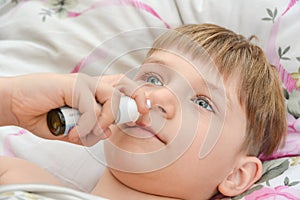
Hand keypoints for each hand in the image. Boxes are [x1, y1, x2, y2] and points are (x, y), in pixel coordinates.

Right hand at [1, 73, 147, 145]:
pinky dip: (86, 126)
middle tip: (140, 118)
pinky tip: (72, 134)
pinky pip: (92, 108)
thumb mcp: (72, 130)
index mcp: (94, 94)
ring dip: (106, 120)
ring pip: (113, 98)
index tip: (143, 120)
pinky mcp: (75, 84)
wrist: (18, 106)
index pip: (123, 92)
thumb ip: (90, 132)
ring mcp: (84, 83)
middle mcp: (93, 85)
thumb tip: (108, 133)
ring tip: (88, 133)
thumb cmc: (44, 116)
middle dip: (138, 101)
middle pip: (126, 84)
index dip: (137, 103)